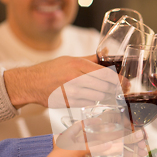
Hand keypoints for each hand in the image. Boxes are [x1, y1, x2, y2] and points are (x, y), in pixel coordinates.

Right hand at [4, 55, 119, 108]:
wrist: (31, 83)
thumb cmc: (51, 70)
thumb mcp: (70, 59)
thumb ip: (91, 58)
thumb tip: (107, 52)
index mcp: (77, 64)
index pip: (105, 73)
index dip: (119, 80)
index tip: (126, 83)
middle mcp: (74, 77)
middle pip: (104, 86)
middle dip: (114, 89)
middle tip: (120, 90)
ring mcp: (71, 92)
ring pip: (98, 96)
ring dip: (105, 96)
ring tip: (106, 94)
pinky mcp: (68, 103)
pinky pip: (89, 104)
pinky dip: (94, 101)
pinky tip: (92, 98)